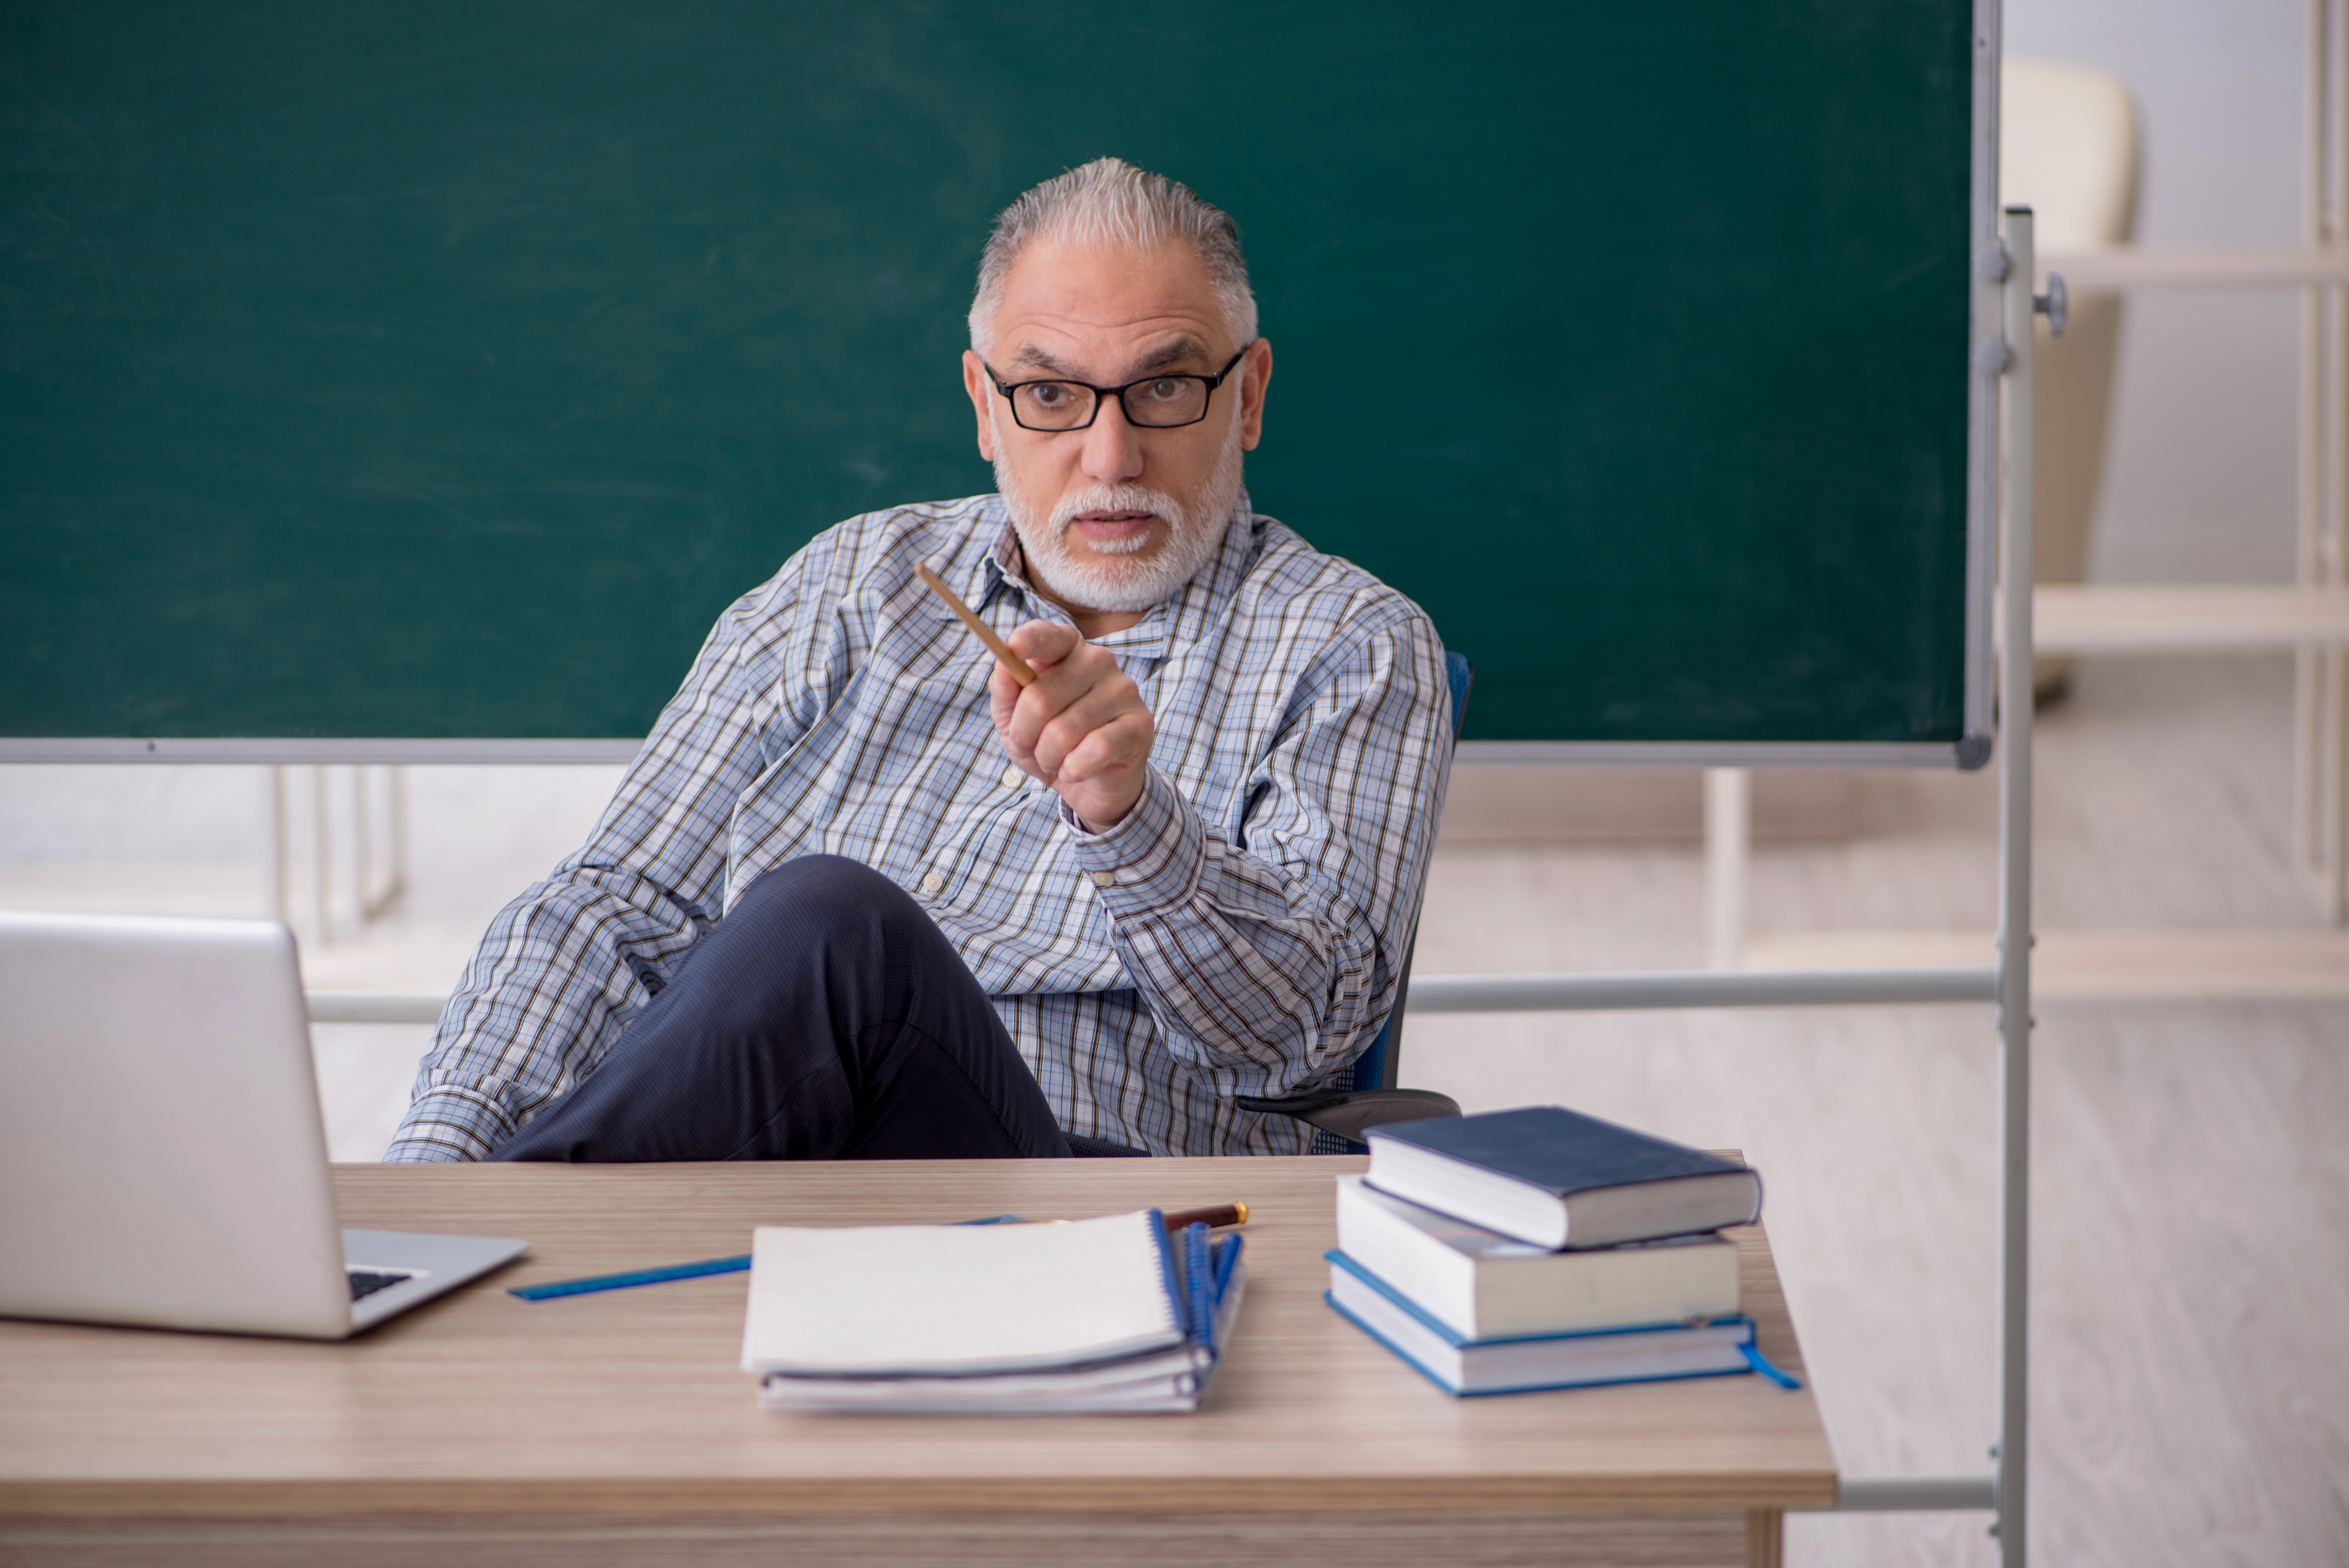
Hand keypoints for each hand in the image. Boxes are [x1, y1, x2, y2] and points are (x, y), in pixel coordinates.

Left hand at [990, 621, 1154, 831]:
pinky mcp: (1139, 722)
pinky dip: (1074, 770)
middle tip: (1031, 747)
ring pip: (1063, 732)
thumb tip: (1002, 666)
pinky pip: (1095, 750)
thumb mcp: (1014, 720)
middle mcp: (1098, 660)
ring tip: (1056, 760)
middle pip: (1039, 699)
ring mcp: (1123, 689)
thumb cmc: (1048, 742)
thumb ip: (1005, 692)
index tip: (1014, 649)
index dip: (1028, 641)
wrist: (1090, 783)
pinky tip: (1076, 770)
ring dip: (1048, 758)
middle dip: (1024, 736)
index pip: (1046, 636)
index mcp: (1066, 650)